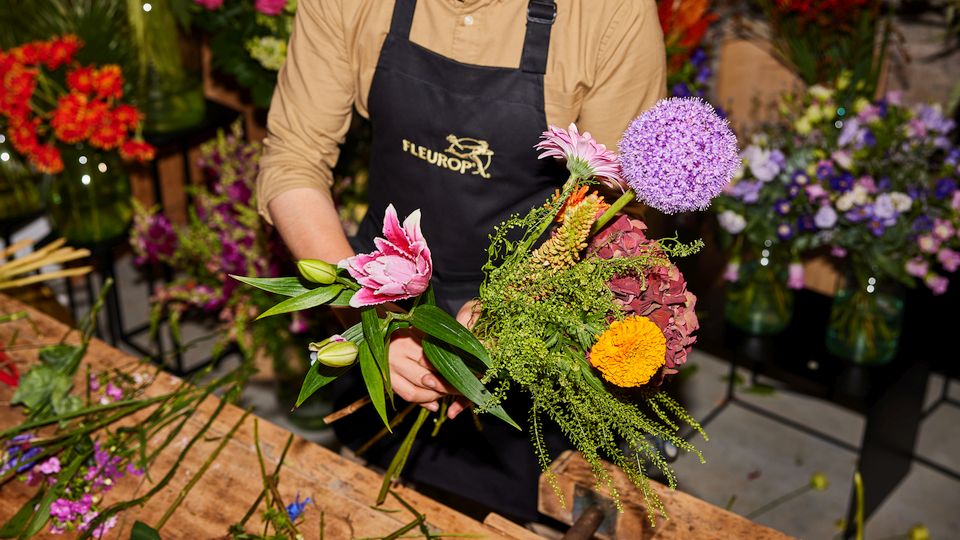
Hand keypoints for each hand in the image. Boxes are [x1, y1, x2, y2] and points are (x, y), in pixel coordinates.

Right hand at [386, 299, 480, 419]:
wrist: (379, 329)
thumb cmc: (408, 329)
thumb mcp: (423, 331)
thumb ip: (440, 345)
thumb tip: (460, 364)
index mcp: (410, 335)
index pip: (436, 358)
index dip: (454, 369)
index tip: (469, 374)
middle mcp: (398, 351)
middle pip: (428, 377)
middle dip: (447, 386)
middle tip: (460, 388)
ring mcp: (389, 367)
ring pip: (417, 391)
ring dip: (435, 396)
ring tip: (446, 393)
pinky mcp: (386, 380)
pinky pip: (407, 395)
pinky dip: (423, 401)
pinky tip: (435, 402)